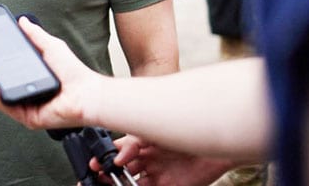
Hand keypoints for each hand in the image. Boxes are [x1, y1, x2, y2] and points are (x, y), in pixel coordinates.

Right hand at [0, 16, 107, 129]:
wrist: (86, 92)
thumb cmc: (73, 72)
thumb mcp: (50, 46)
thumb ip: (35, 34)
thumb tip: (22, 21)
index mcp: (28, 75)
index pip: (3, 68)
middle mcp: (24, 90)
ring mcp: (25, 105)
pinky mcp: (28, 117)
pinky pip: (8, 108)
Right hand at [90, 134, 236, 185]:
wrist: (214, 143)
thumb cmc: (186, 127)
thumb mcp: (152, 129)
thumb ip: (133, 142)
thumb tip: (118, 156)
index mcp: (141, 145)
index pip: (116, 153)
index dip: (103, 159)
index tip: (93, 164)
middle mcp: (146, 160)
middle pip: (120, 172)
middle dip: (106, 176)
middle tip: (98, 178)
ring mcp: (157, 175)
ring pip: (131, 184)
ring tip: (109, 185)